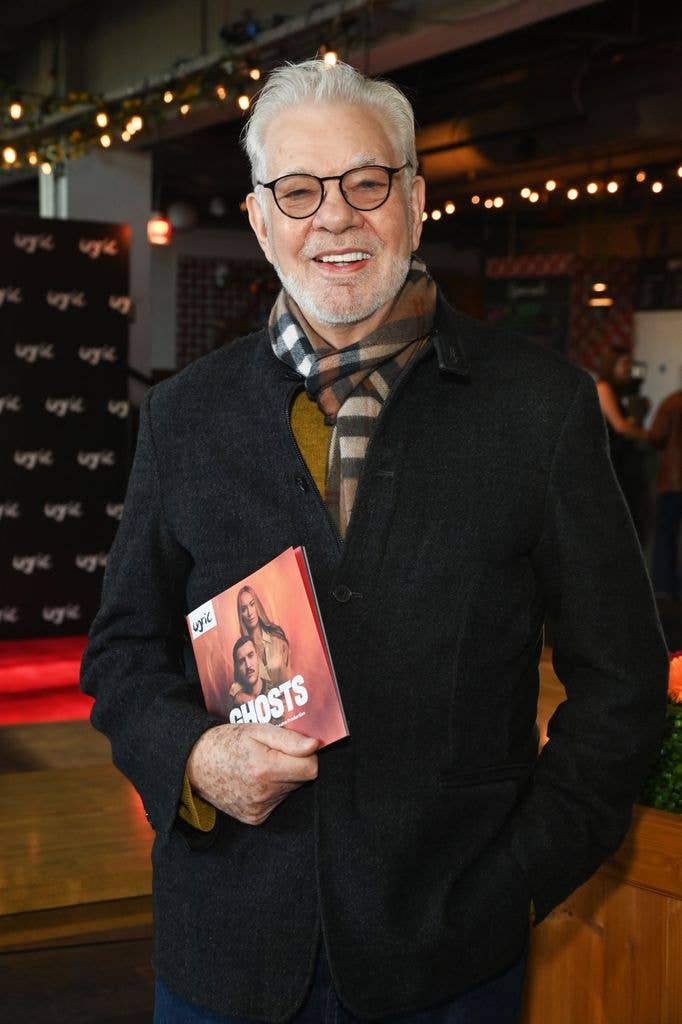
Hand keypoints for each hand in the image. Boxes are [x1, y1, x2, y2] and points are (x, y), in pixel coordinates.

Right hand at [186, 724, 318, 825]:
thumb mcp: (257, 730)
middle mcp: (263, 793)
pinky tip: (253, 781)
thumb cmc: (227, 742)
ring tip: (259, 766)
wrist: (194, 764)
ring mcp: (258, 809)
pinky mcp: (254, 818)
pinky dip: (271, 791)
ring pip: (289, 791)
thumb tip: (315, 746)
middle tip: (271, 754)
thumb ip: (288, 739)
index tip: (294, 747)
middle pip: (300, 780)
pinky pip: (276, 802)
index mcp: (265, 769)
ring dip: (281, 778)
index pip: (311, 769)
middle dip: (292, 765)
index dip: (306, 756)